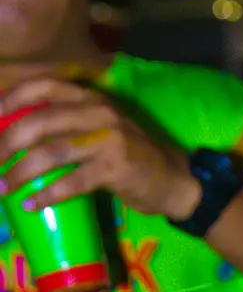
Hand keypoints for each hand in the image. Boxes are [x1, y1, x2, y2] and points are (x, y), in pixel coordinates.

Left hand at [0, 75, 201, 218]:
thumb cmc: (133, 157)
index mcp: (91, 98)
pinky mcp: (115, 168)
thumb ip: (70, 124)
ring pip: (51, 152)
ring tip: (3, 188)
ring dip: (20, 173)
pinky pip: (71, 182)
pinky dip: (47, 195)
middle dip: (7, 144)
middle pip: (38, 122)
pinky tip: (32, 204)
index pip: (44, 86)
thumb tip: (21, 132)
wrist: (176, 180)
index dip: (12, 98)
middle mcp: (98, 112)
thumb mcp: (102, 129)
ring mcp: (107, 139)